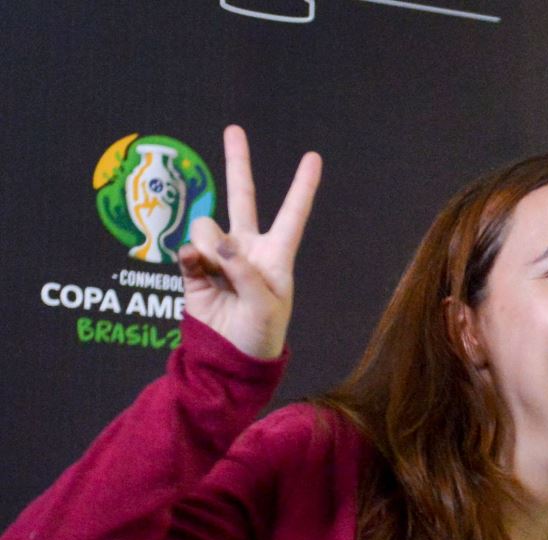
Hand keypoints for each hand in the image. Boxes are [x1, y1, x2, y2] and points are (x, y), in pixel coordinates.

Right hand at [177, 126, 321, 359]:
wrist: (230, 357)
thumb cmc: (261, 334)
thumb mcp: (265, 305)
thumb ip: (243, 270)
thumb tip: (216, 244)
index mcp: (277, 255)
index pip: (292, 214)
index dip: (302, 186)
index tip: (314, 156)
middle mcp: (247, 247)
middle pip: (242, 196)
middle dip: (237, 162)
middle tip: (234, 129)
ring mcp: (219, 255)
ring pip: (206, 227)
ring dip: (209, 247)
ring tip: (218, 277)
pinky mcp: (193, 267)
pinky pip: (187, 249)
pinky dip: (191, 258)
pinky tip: (199, 272)